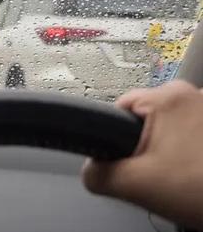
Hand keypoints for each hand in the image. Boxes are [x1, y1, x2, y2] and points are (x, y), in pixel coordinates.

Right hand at [82, 80, 202, 228]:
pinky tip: (197, 175)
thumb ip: (98, 174)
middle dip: (146, 148)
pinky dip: (191, 154)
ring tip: (184, 177)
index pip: (119, 109)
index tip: (129, 161)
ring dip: (172, 152)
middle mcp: (191, 94)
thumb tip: (89, 171)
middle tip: (160, 175)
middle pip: (146, 120)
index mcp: (167, 96)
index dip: (116, 140)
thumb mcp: (137, 185)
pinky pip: (192, 136)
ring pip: (172, 131)